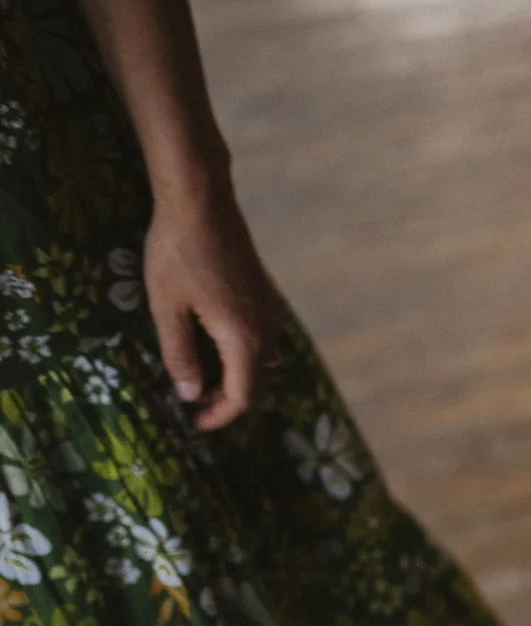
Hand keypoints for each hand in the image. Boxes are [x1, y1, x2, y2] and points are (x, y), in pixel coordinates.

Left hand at [144, 186, 282, 429]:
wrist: (201, 202)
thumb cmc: (178, 254)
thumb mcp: (167, 309)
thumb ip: (180, 355)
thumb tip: (190, 393)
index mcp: (244, 339)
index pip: (241, 396)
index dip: (218, 415)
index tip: (194, 423)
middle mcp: (266, 330)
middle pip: (255, 381)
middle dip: (226, 398)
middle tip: (192, 401)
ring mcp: (269, 310)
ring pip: (262, 360)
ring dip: (236, 374)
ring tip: (202, 373)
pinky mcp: (265, 294)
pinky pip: (262, 337)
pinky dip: (242, 352)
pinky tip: (213, 340)